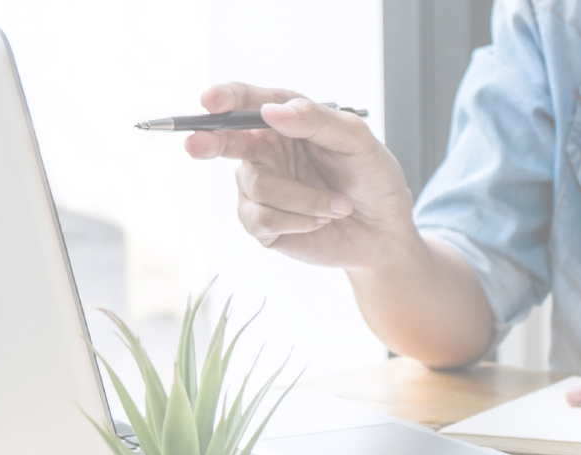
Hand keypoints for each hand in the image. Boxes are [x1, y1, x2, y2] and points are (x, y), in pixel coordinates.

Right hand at [185, 82, 415, 268]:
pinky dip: (298, 220)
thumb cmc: (372, 178)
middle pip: (225, 140)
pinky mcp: (262, 224)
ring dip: (304, 198)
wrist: (385, 230)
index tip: (210, 101)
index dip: (226, 98)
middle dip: (209, 141)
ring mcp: (260, 188)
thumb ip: (317, 121)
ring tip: (338, 205)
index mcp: (285, 122)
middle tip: (195, 145)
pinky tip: (320, 221)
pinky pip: (262, 218)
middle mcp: (265, 151)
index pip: (248, 102)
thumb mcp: (357, 141)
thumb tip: (272, 112)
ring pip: (258, 185)